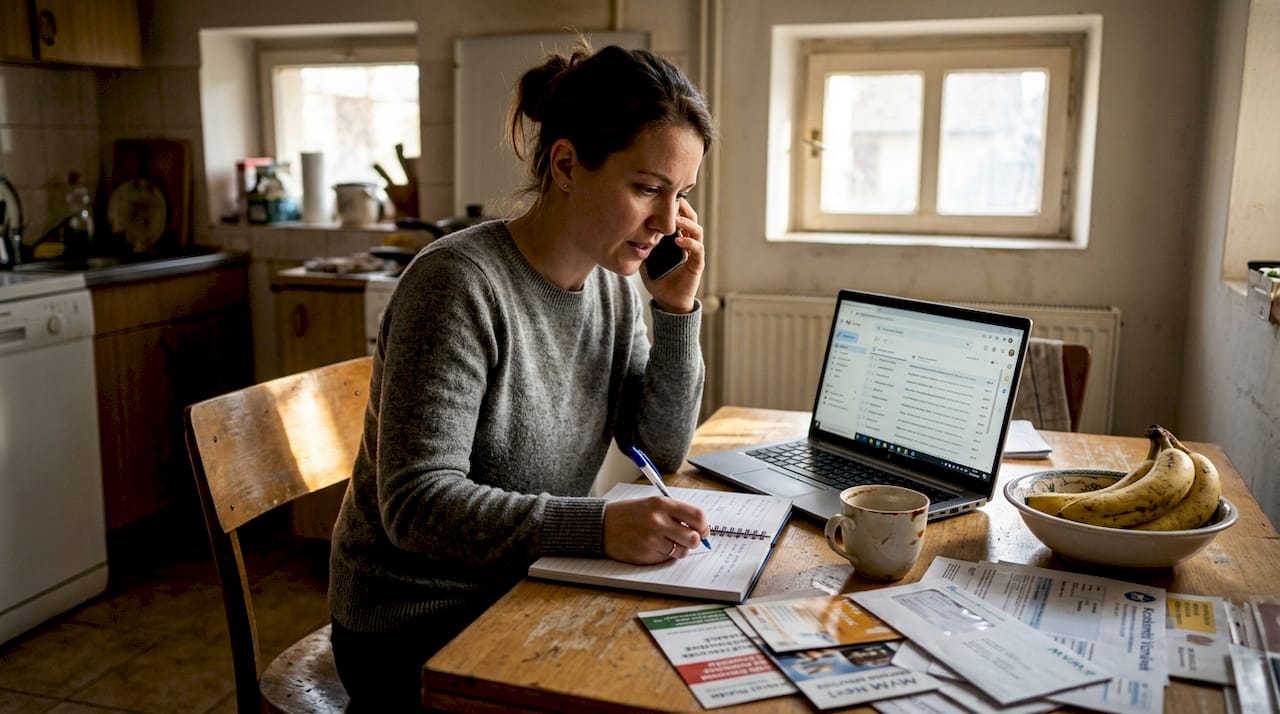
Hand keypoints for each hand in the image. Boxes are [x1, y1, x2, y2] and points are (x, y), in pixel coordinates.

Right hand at [602, 496, 709, 563]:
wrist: (601, 525)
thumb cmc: (628, 514)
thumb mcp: (652, 504)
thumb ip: (675, 513)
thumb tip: (700, 528)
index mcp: (662, 504)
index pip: (697, 516)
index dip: (704, 526)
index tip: (702, 530)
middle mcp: (658, 521)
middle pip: (694, 538)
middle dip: (694, 541)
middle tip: (687, 540)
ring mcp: (652, 539)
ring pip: (682, 552)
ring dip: (679, 550)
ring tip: (666, 542)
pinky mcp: (646, 554)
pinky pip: (666, 559)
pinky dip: (664, 555)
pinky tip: (653, 547)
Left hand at [641, 198, 702, 313]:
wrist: (667, 300)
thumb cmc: (658, 279)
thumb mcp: (645, 257)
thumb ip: (642, 244)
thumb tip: (627, 230)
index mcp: (677, 238)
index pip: (680, 217)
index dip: (675, 207)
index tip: (664, 198)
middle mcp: (688, 243)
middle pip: (692, 219)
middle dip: (684, 209)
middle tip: (673, 202)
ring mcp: (694, 252)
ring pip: (696, 231)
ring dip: (687, 223)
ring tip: (675, 219)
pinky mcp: (697, 263)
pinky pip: (697, 249)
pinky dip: (688, 242)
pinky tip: (678, 240)